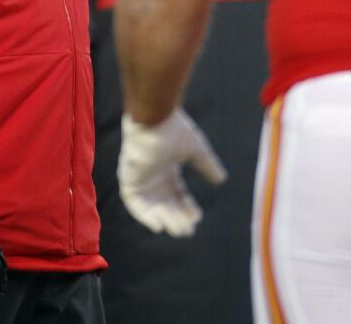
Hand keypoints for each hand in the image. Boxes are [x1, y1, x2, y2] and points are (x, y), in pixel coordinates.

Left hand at [118, 109, 226, 236]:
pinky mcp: (129, 179)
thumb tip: (221, 180)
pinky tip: (158, 225)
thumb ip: (207, 165)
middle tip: (188, 230)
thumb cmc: (174, 130)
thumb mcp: (196, 151)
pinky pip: (134, 203)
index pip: (177, 194)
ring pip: (152, 206)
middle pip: (165, 203)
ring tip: (179, 229)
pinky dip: (145, 215)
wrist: (154, 120)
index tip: (197, 217)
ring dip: (164, 219)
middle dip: (176, 217)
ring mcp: (140, 178)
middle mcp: (152, 175)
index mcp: (166, 168)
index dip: (186, 207)